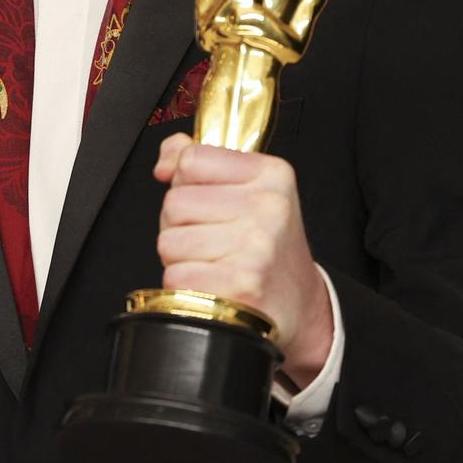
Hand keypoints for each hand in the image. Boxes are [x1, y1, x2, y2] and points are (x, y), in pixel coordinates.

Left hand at [153, 133, 333, 389]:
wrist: (298, 302)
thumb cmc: (265, 244)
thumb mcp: (248, 188)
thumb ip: (200, 162)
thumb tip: (164, 164)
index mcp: (271, 174)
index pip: (191, 160)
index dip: (187, 183)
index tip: (209, 201)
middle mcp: (268, 207)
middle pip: (174, 203)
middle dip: (181, 225)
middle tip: (214, 240)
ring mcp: (256, 248)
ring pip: (169, 242)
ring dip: (180, 259)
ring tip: (215, 263)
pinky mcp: (240, 286)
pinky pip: (175, 278)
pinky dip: (186, 286)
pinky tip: (215, 285)